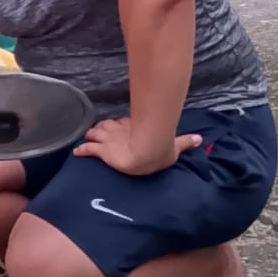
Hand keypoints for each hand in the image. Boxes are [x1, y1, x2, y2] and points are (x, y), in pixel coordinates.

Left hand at [73, 117, 200, 176]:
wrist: (147, 153)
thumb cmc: (160, 149)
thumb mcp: (175, 146)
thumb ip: (185, 142)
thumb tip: (200, 138)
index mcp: (134, 127)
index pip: (121, 123)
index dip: (117, 126)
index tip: (117, 128)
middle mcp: (118, 130)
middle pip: (105, 127)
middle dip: (101, 131)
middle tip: (99, 135)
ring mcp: (108, 140)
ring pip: (94, 134)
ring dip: (91, 137)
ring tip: (88, 140)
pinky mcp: (101, 151)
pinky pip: (87, 149)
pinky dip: (81, 151)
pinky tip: (77, 153)